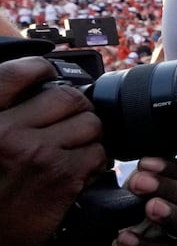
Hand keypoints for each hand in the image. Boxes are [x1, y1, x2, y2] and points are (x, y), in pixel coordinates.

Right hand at [0, 59, 103, 245]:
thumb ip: (3, 113)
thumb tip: (36, 82)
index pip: (16, 73)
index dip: (40, 69)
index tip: (48, 74)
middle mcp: (6, 131)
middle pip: (66, 97)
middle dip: (75, 109)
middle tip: (68, 122)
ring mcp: (37, 153)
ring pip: (90, 124)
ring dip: (88, 136)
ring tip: (72, 149)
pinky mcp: (63, 176)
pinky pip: (98, 153)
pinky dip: (94, 161)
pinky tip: (77, 169)